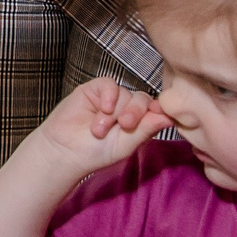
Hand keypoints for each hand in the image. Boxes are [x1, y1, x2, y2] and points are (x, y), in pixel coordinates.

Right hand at [30, 77, 170, 175]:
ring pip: (125, 94)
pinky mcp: (95, 89)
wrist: (65, 151)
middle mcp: (127, 108)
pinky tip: (102, 110)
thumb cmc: (95, 152)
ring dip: (114, 114)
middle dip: (135, 113)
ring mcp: (111, 98)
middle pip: (143, 100)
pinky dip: (109, 96)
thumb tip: (170, 117)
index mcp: (139, 122)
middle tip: (124, 126)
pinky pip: (109, 84)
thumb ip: (146, 129)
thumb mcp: (126, 145)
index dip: (159, 110)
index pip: (156, 110)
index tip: (159, 115)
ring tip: (98, 130)